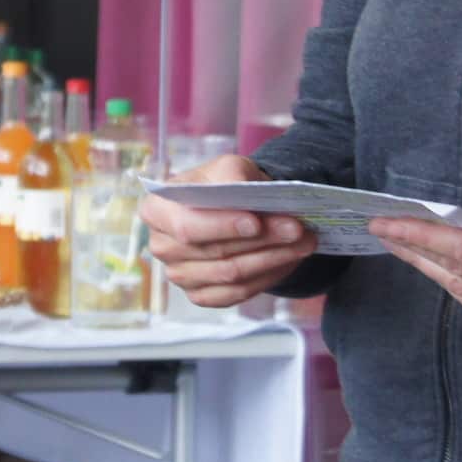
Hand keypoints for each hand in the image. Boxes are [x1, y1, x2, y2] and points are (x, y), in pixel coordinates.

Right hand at [139, 155, 319, 308]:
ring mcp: (180, 275)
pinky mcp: (201, 295)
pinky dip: (267, 277)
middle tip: (298, 229)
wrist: (233, 208)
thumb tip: (240, 191)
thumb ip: (231, 174)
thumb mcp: (228, 166)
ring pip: (231, 275)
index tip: (257, 222)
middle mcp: (162, 246)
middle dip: (262, 240)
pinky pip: (237, 294)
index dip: (222, 226)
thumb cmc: (225, 184)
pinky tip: (289, 260)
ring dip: (273, 259)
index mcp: (156, 209)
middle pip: (215, 252)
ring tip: (304, 242)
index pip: (187, 225)